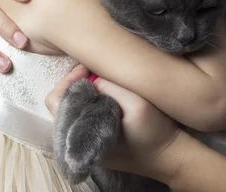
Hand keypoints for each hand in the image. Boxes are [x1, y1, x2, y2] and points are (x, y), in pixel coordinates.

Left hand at [45, 72, 182, 183]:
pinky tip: (106, 90)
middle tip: (94, 68)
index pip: (56, 100)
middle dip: (75, 81)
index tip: (87, 68)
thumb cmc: (155, 133)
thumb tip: (91, 77)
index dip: (69, 79)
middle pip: (60, 102)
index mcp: (82, 135)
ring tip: (100, 76)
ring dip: (83, 89)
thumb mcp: (137, 104)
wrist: (170, 158)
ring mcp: (86, 141)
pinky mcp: (96, 138)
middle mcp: (78, 140)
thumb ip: (111, 87)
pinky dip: (91, 97)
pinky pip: (83, 112)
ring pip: (72, 106)